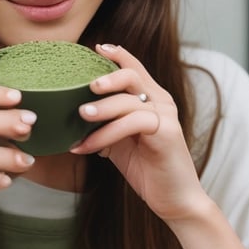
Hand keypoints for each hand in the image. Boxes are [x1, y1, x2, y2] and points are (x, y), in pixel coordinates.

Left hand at [70, 44, 205, 223]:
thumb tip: (73, 120)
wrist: (175, 200)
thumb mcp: (121, 144)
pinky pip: (132, 123)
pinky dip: (106, 134)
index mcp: (152, 99)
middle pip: (131, 76)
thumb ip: (105, 126)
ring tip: (80, 117)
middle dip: (106, 77)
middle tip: (85, 86)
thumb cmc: (148, 171)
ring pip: (128, 100)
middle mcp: (161, 102)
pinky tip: (88, 147)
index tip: (96, 48)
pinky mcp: (166, 133)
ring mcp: (165, 116)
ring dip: (100, 109)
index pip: (134, 68)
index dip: (118, 55)